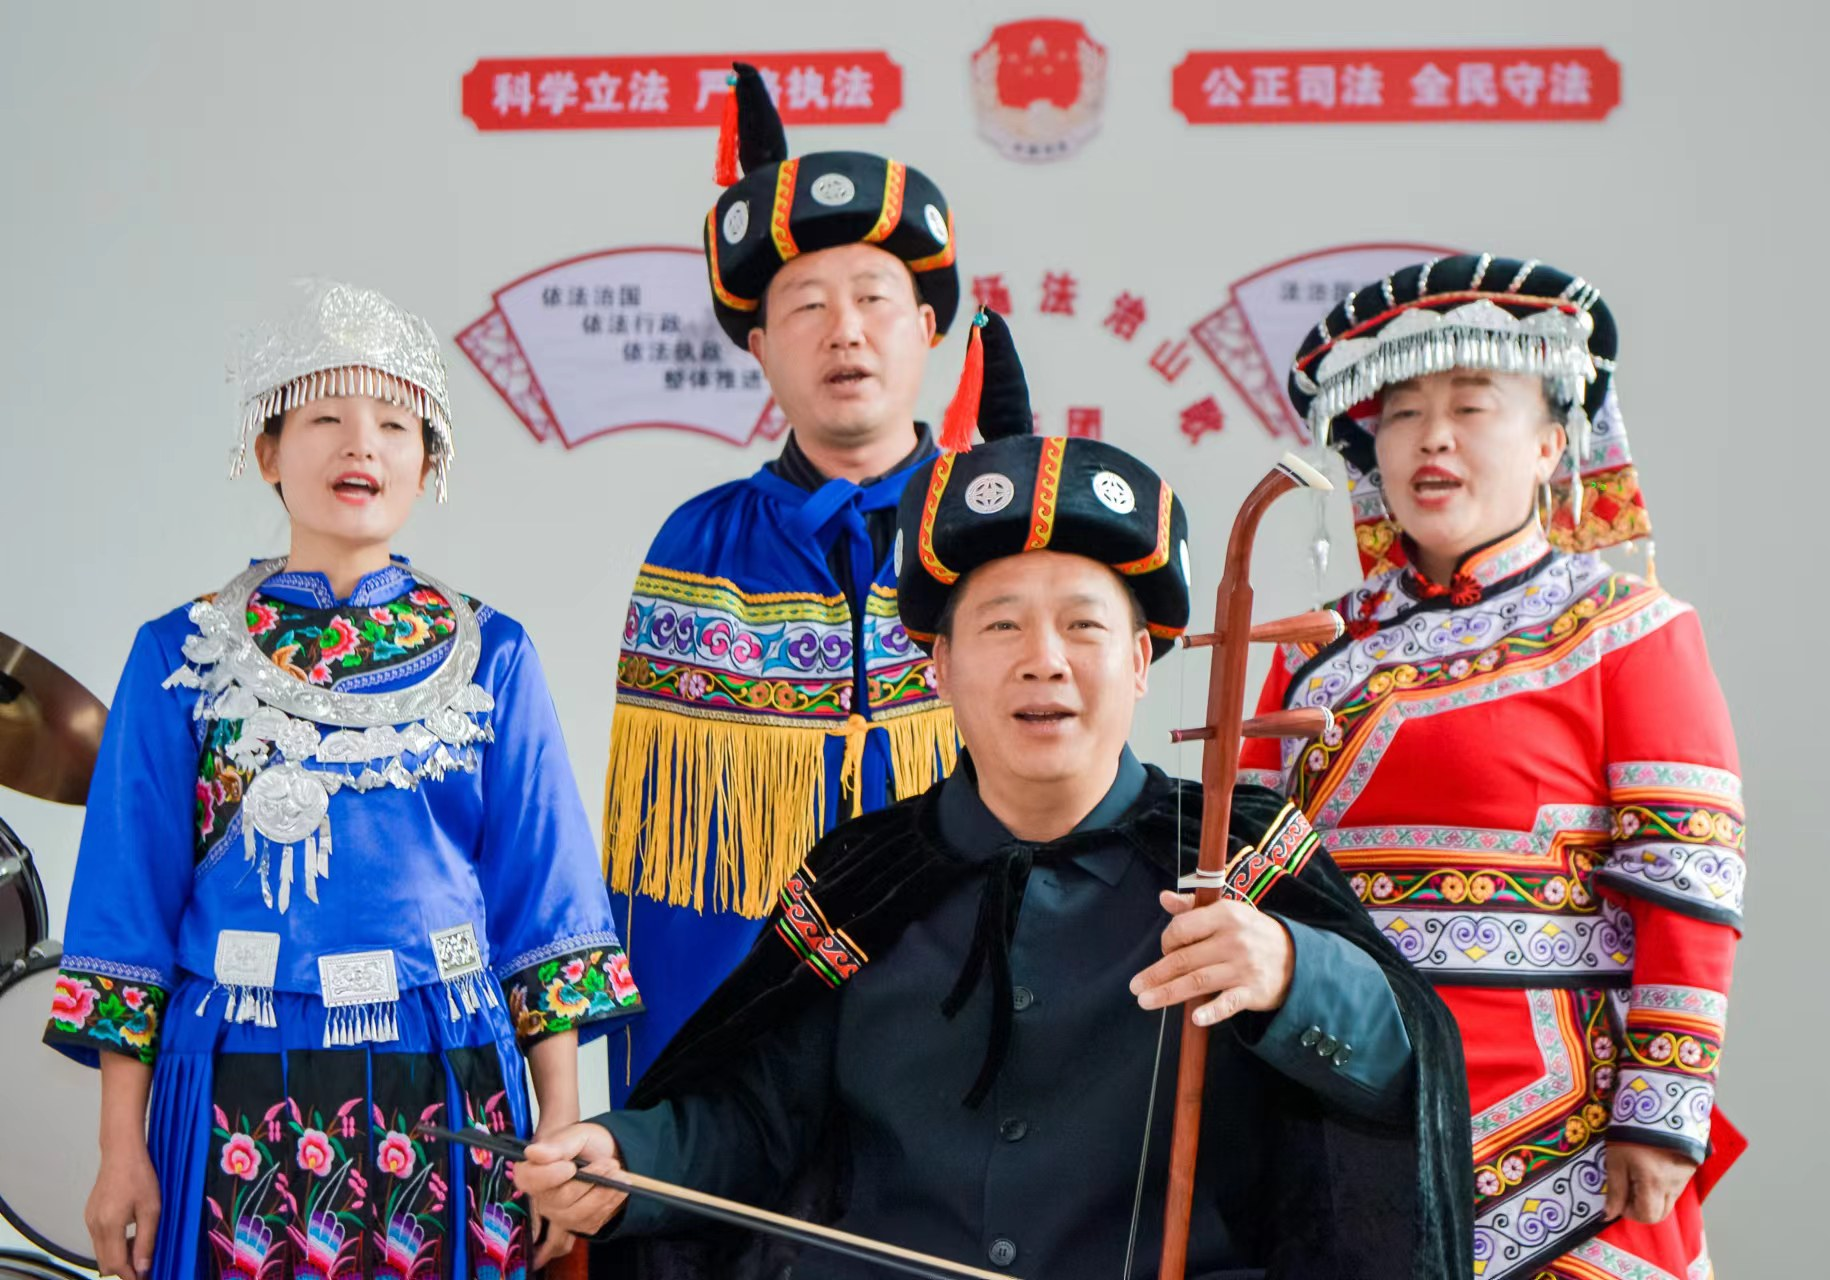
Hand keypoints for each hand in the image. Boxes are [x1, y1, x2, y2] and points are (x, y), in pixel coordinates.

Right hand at [86, 1136, 159, 1279]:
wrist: (121, 1152)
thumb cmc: (140, 1176)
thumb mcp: (151, 1209)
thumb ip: (146, 1241)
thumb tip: (143, 1268)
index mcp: (109, 1225)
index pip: (115, 1264)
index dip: (129, 1275)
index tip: (145, 1277)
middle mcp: (94, 1226)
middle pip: (104, 1262)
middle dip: (124, 1268)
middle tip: (145, 1264)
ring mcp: (89, 1220)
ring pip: (101, 1252)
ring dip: (118, 1256)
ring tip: (140, 1247)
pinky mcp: (90, 1214)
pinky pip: (99, 1239)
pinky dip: (113, 1244)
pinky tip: (130, 1234)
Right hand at [514, 1122, 627, 1237]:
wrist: (606, 1155)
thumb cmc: (587, 1145)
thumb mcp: (577, 1135)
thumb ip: (558, 1145)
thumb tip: (532, 1152)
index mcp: (534, 1171)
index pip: (529, 1180)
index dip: (549, 1176)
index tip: (570, 1167)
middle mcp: (542, 1198)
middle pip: (561, 1198)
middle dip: (591, 1180)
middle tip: (611, 1164)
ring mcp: (559, 1214)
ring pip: (579, 1213)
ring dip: (605, 1193)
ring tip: (622, 1175)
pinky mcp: (579, 1225)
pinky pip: (593, 1220)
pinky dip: (610, 1203)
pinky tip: (619, 1188)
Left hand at [1130, 891, 1294, 1027]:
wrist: (1296, 957)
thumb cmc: (1252, 933)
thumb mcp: (1227, 912)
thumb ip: (1193, 907)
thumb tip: (1164, 898)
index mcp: (1224, 915)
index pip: (1182, 929)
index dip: (1166, 942)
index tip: (1164, 952)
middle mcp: (1233, 940)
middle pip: (1185, 959)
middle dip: (1156, 974)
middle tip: (1136, 987)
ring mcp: (1244, 967)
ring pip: (1198, 981)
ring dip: (1168, 993)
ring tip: (1146, 1001)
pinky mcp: (1254, 991)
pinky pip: (1229, 1002)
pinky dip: (1213, 1011)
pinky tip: (1196, 1018)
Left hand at [1603, 1141, 1697, 1224]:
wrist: (1657, 1104)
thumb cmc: (1632, 1132)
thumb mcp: (1616, 1160)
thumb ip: (1615, 1190)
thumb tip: (1608, 1216)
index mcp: (1655, 1184)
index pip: (1647, 1216)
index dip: (1629, 1211)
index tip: (1619, 1196)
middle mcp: (1674, 1185)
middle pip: (1661, 1213)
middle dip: (1642, 1207)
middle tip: (1628, 1187)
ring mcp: (1684, 1177)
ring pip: (1669, 1201)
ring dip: (1652, 1196)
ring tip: (1638, 1173)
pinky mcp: (1690, 1168)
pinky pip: (1675, 1187)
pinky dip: (1662, 1186)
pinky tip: (1651, 1167)